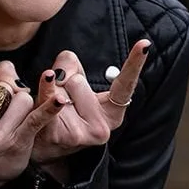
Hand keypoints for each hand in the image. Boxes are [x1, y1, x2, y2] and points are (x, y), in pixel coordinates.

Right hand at [0, 35, 66, 187]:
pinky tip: (60, 100)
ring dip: (24, 103)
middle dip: (9, 88)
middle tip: (1, 106)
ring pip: (22, 98)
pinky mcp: (16, 144)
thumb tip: (11, 74)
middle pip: (2, 85)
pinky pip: (37, 119)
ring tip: (13, 118)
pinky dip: (49, 108)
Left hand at [30, 39, 151, 166]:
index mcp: (113, 113)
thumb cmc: (62, 109)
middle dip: (63, 86)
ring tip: (51, 110)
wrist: (42, 144)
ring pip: (61, 90)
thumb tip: (57, 74)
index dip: (135, 63)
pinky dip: (45, 91)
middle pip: (78, 81)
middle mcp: (102, 127)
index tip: (145, 44)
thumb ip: (68, 65)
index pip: (125, 84)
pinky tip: (48, 89)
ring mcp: (82, 135)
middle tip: (62, 103)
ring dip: (49, 94)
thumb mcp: (73, 83)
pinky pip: (49, 101)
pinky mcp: (59, 137)